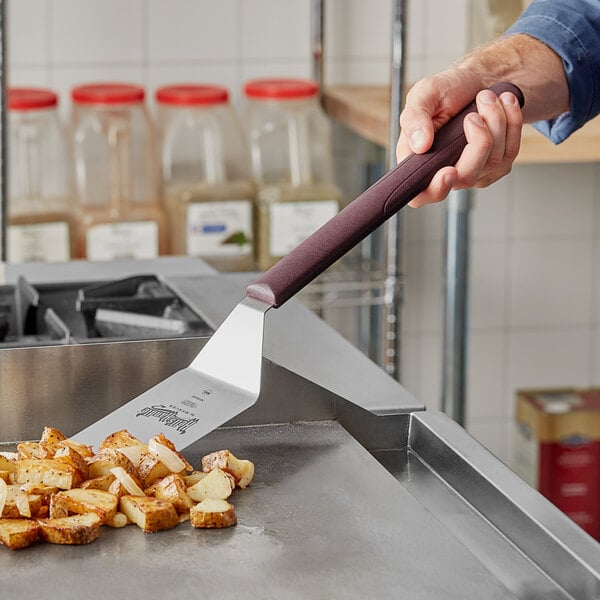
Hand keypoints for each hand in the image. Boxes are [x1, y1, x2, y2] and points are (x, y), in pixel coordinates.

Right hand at [396, 69, 522, 206]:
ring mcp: (472, 173)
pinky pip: (510, 152)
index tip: (449, 171)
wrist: (476, 83)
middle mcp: (444, 173)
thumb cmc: (445, 92)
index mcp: (418, 163)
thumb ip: (414, 119)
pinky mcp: (496, 167)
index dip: (435, 189)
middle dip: (478, 141)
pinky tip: (504, 105)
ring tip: (487, 98)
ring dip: (496, 122)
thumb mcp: (422, 95)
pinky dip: (511, 123)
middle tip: (474, 115)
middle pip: (466, 177)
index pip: (421, 195)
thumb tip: (420, 145)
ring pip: (492, 162)